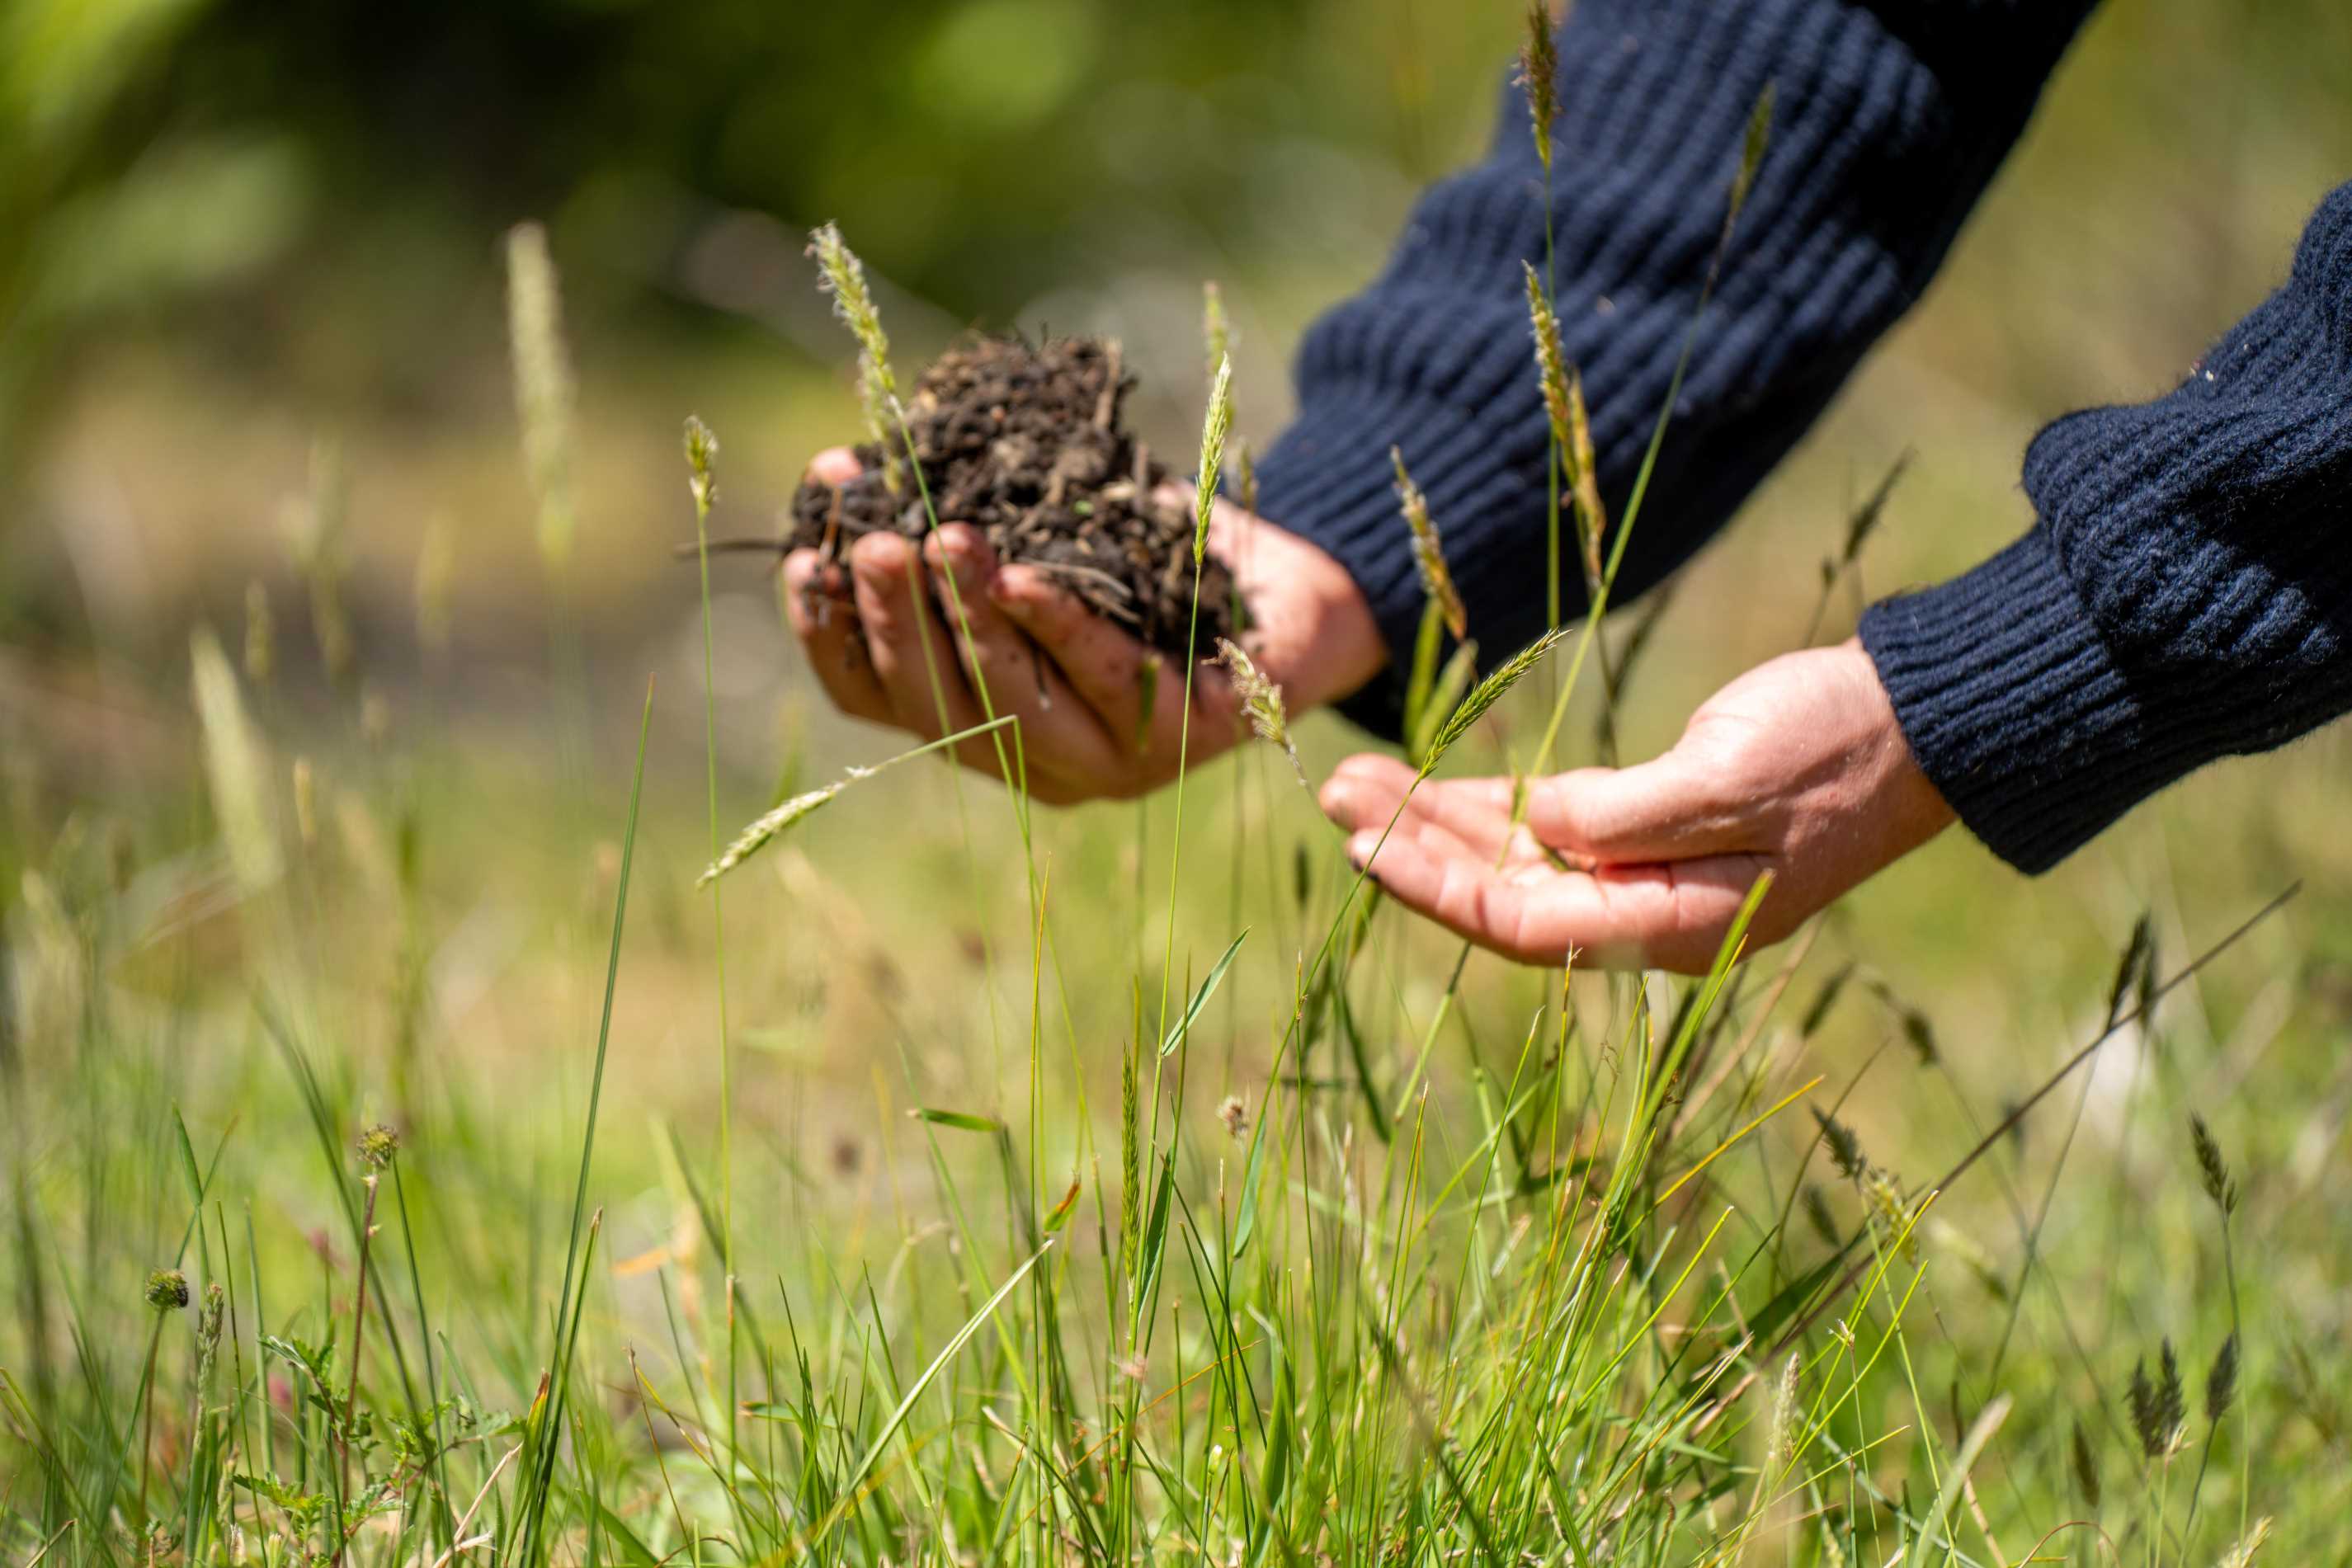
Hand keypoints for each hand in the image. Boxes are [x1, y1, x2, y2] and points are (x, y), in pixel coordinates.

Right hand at [783, 448, 1385, 803]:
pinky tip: (1024, 578)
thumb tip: (848, 463)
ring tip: (942, 540)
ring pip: (1010, 705)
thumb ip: (956, 525)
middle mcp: (1031, 763)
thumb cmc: (1146, 561)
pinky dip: (1057, 627)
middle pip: (934, 708)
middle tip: (873, 541)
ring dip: (967, 620)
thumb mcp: (1038, 537)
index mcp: (978, 724)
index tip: (803, 557)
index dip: (829, 634)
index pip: (875, 697)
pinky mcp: (1182, 745)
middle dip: (894, 620)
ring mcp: (1107, 766)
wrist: (1292, 593)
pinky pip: (1104, 680)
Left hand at [1316, 639, 1955, 972]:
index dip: (1438, 889)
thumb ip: (1628, 814)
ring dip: (1435, 823)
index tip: (1363, 845)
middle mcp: (1651, 916)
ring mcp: (1650, 878)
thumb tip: (1537, 831)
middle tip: (1331, 797)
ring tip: (1352, 779)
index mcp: (1677, 926)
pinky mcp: (1648, 830)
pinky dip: (1486, 807)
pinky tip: (1425, 780)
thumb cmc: (1836, 744)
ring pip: (1515, 863)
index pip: (1527, 926)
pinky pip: (1546, 833)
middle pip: (1503, 898)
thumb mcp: (1733, 774)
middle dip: (1413, 850)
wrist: (1917, 720)